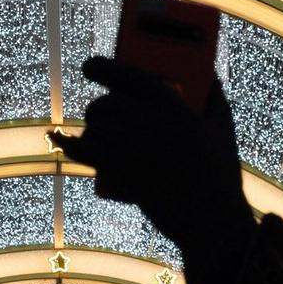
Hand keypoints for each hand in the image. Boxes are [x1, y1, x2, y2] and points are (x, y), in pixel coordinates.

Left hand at [52, 56, 251, 250]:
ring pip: (93, 127)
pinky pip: (82, 152)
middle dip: (101, 107)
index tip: (90, 66)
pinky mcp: (118, 172)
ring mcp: (128, 146)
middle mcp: (145, 120)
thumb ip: (214, 97)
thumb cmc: (219, 173)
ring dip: (90, 128)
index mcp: (170, 104)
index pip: (125, 73)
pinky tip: (60, 139)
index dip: (101, 67)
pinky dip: (68, 145)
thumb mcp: (222, 128)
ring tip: (96, 134)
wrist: (210, 218)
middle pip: (106, 103)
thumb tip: (209, 75)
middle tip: (104, 114)